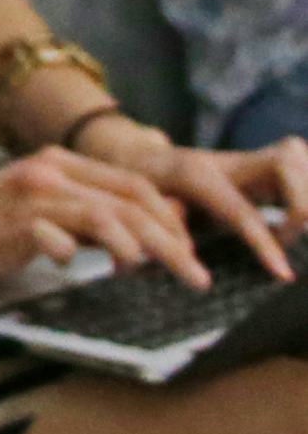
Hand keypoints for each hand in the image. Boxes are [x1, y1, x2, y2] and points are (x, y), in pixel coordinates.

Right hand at [0, 146, 213, 284]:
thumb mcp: (43, 210)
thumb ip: (88, 213)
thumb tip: (149, 230)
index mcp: (59, 163)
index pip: (135, 184)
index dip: (171, 218)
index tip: (189, 252)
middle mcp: (49, 171)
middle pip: (131, 201)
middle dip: (173, 240)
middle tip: (197, 275)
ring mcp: (31, 195)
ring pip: (108, 216)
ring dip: (144, 249)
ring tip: (161, 275)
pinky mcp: (13, 223)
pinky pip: (61, 238)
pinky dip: (80, 256)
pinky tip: (81, 269)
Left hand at [78, 118, 307, 284]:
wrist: (141, 159)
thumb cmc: (141, 189)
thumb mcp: (141, 209)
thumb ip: (160, 230)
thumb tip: (170, 257)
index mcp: (197, 174)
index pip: (241, 211)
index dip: (264, 243)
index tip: (283, 275)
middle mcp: (229, 161)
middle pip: (286, 162)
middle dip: (301, 201)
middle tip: (291, 237)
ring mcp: (249, 159)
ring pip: (298, 158)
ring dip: (307, 194)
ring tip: (294, 230)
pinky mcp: (263, 167)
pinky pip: (299, 167)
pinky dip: (306, 189)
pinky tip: (298, 220)